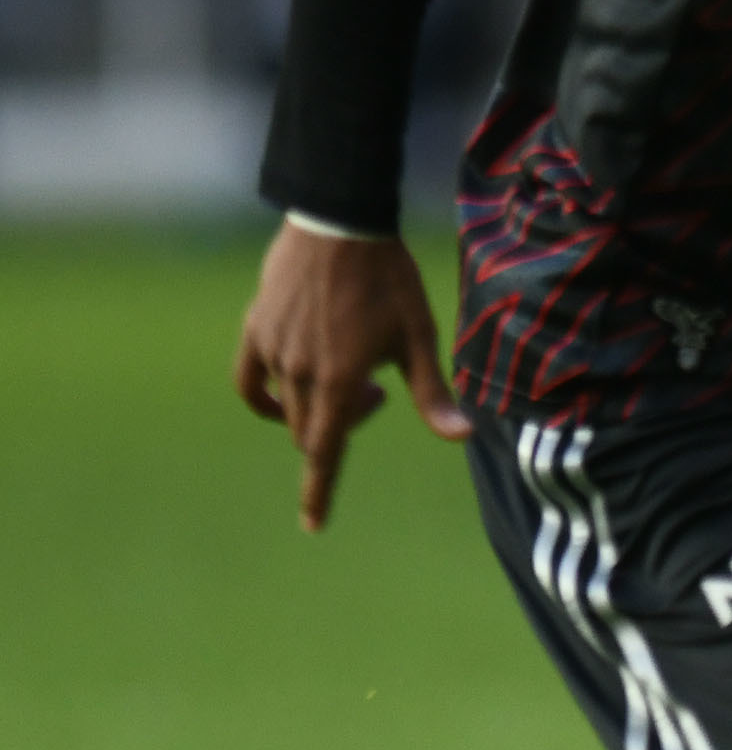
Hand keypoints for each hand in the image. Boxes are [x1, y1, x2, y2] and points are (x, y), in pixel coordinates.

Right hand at [233, 223, 469, 530]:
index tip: (313, 525)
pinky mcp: (254, 329)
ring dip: (315, 407)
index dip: (319, 491)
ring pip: (285, 406)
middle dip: (341, 429)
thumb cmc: (389, 281)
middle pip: (309, 432)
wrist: (340, 225)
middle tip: (376, 394)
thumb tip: (462, 436)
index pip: (325, 453)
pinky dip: (271, 392)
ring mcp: (271, 351)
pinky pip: (251, 379)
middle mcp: (298, 373)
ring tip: (350, 373)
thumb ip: (434, 392)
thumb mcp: (420, 336)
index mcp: (338, 381)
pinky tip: (294, 380)